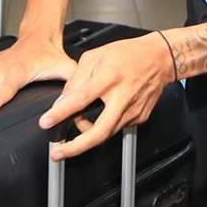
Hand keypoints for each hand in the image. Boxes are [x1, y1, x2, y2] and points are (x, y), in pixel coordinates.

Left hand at [38, 33, 174, 160]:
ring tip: (79, 121)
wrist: (159, 58)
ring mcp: (133, 110)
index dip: (61, 113)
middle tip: (58, 153)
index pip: (81, 98)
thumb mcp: (95, 56)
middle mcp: (122, 96)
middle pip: (99, 131)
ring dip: (87, 133)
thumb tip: (63, 99)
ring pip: (106, 133)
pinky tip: (100, 114)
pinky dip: (103, 125)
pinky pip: (116, 126)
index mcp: (109, 77)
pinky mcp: (140, 118)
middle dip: (76, 147)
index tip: (46, 122)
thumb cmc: (127, 54)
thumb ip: (77, 78)